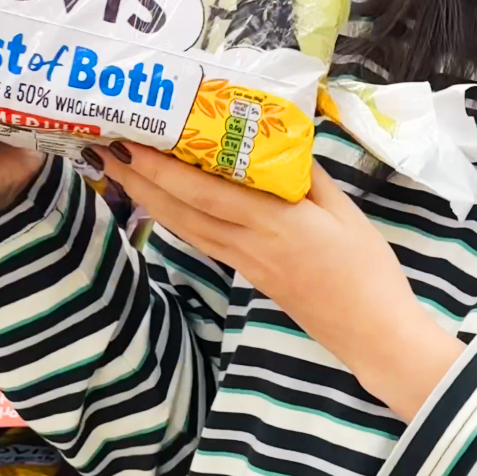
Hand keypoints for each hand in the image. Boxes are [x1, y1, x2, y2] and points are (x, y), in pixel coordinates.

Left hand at [101, 142, 463, 421]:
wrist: (373, 333)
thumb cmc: (367, 271)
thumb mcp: (347, 213)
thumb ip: (309, 177)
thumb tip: (279, 143)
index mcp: (274, 223)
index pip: (206, 193)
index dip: (164, 169)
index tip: (132, 142)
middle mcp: (249, 244)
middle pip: (182, 211)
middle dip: (140, 180)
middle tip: (103, 148)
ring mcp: (246, 263)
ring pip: (186, 228)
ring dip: (149, 200)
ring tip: (120, 172)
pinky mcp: (249, 275)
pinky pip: (204, 242)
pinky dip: (177, 220)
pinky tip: (163, 206)